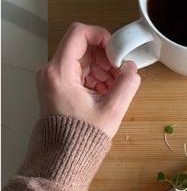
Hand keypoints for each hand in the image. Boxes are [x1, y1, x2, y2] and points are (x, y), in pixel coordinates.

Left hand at [36, 22, 140, 137]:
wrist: (65, 157)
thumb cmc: (83, 137)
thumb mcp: (112, 110)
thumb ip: (127, 83)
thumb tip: (132, 68)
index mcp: (59, 72)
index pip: (79, 33)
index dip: (101, 36)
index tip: (116, 51)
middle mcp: (51, 72)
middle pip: (82, 48)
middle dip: (105, 58)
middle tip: (120, 73)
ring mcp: (52, 79)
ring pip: (81, 60)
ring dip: (102, 69)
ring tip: (115, 87)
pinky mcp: (57, 88)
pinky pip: (78, 73)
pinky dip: (94, 78)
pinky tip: (106, 92)